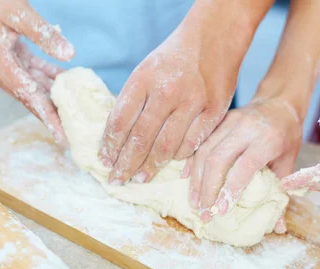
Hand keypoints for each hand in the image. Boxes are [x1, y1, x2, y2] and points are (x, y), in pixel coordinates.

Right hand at [0, 0, 73, 144]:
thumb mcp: (18, 12)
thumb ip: (44, 34)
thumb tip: (69, 55)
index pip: (28, 97)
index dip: (47, 117)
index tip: (62, 136)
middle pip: (30, 97)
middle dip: (52, 114)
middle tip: (74, 131)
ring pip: (31, 86)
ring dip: (51, 95)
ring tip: (73, 110)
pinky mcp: (3, 58)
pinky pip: (28, 71)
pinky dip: (45, 75)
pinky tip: (64, 78)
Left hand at [98, 0, 254, 184]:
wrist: (215, 37)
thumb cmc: (174, 58)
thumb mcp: (145, 70)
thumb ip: (133, 101)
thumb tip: (117, 138)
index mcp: (143, 79)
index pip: (120, 121)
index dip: (109, 145)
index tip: (104, 161)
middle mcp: (167, 91)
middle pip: (140, 139)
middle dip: (125, 164)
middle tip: (116, 180)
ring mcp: (192, 102)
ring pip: (166, 147)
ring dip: (150, 167)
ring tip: (139, 178)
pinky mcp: (214, 111)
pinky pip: (191, 145)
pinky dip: (177, 158)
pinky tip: (168, 165)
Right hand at [185, 98, 301, 224]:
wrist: (279, 102)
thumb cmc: (286, 136)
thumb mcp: (289, 162)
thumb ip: (280, 192)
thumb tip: (277, 228)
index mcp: (268, 139)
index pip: (244, 166)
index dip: (230, 189)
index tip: (221, 210)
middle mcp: (246, 128)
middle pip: (218, 159)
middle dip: (207, 189)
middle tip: (204, 211)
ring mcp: (229, 122)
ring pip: (204, 151)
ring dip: (196, 179)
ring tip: (195, 202)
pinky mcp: (218, 120)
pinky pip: (200, 143)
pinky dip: (191, 162)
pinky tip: (186, 180)